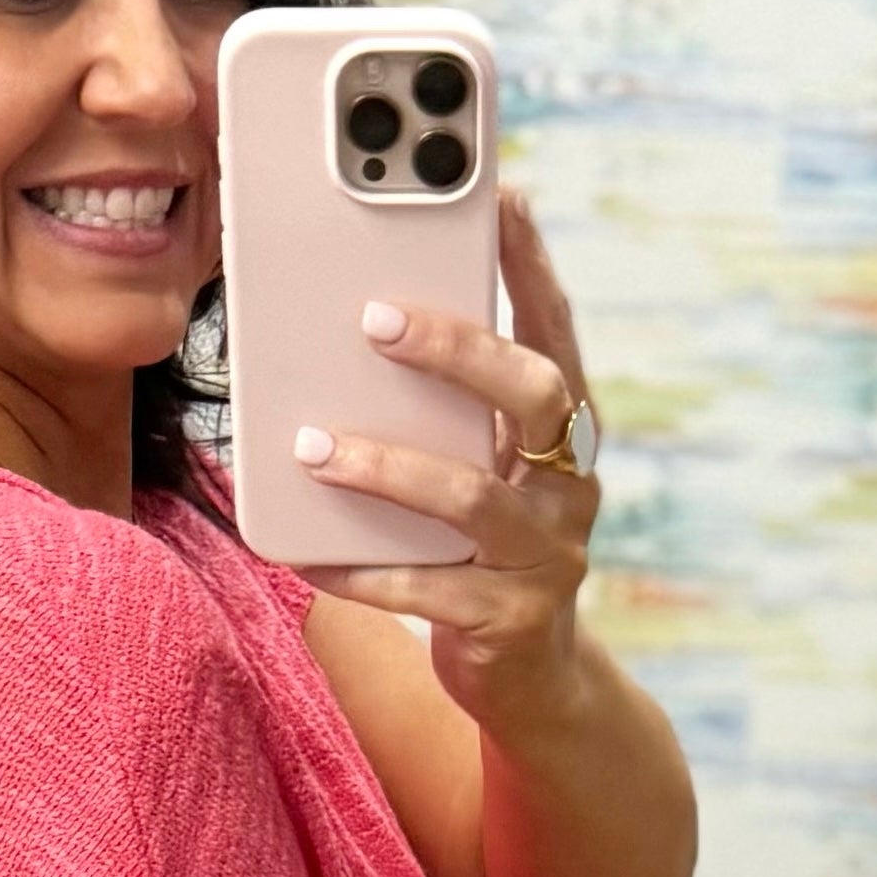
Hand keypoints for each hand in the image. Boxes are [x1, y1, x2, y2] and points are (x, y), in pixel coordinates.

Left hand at [292, 191, 599, 731]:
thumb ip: (439, 412)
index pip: (557, 330)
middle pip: (536, 394)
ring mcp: (549, 556)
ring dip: (387, 467)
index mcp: (564, 431)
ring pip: (472, 498)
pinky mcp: (512, 623)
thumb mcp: (471, 469)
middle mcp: (570, 483)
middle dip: (459, 348)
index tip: (503, 194)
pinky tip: (307, 556)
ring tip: (313, 449)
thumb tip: (345, 331)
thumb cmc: (478, 549)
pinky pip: (427, 591)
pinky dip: (361, 571)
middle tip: (374, 318)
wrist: (531, 682)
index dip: (533, 264)